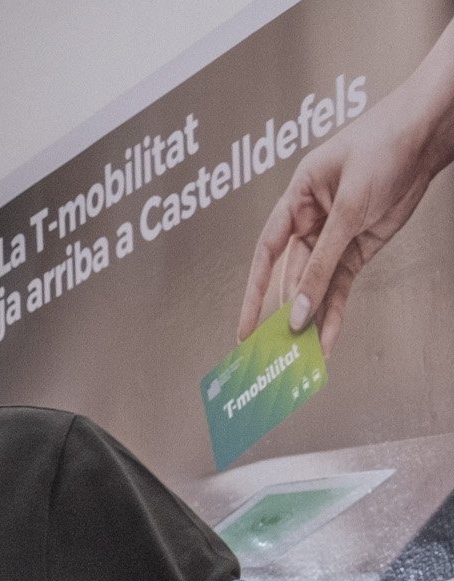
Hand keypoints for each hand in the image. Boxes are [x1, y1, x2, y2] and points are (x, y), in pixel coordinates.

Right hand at [238, 40, 453, 354]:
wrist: (429, 130)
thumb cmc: (385, 144)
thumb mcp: (349, 207)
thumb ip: (323, 263)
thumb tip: (299, 310)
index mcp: (295, 200)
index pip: (266, 255)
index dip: (253, 294)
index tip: (245, 329)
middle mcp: (311, 220)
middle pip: (290, 278)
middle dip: (285, 315)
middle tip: (276, 352)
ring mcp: (337, 235)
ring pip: (316, 287)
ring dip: (310, 320)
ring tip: (301, 356)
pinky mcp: (360, 247)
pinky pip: (342, 287)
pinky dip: (336, 312)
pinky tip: (328, 338)